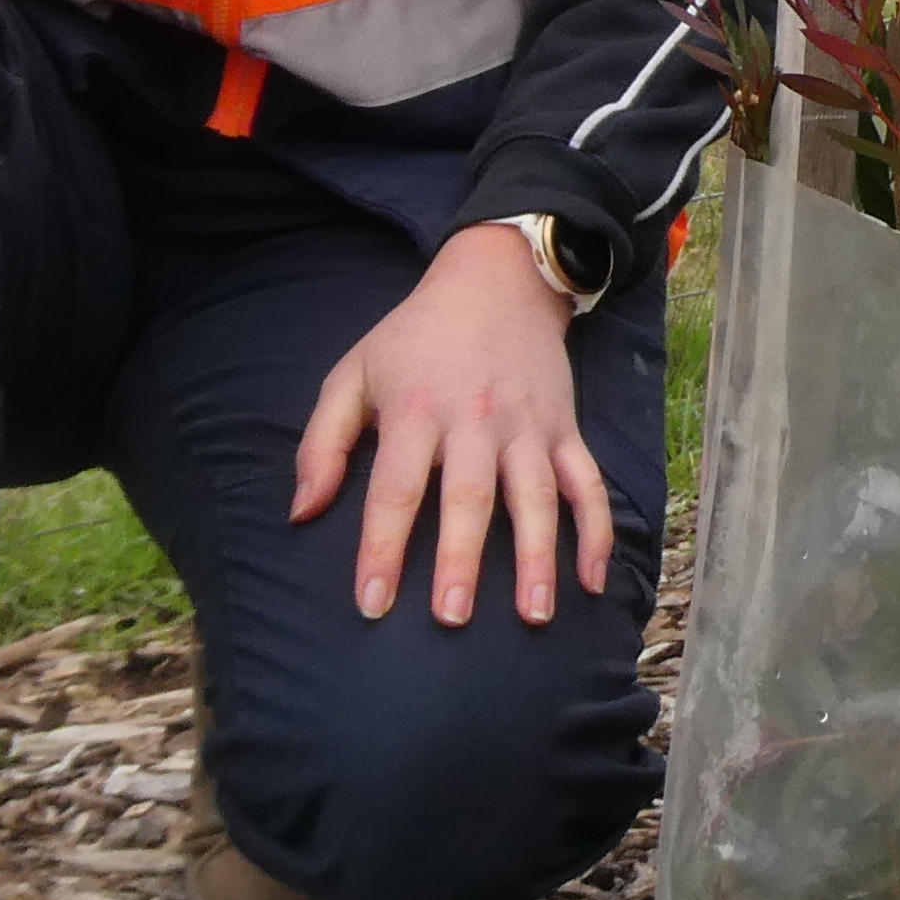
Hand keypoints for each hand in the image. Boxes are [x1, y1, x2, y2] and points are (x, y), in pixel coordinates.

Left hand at [292, 223, 612, 626]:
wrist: (497, 280)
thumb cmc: (414, 337)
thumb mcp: (353, 373)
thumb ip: (322, 444)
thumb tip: (301, 514)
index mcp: (417, 411)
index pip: (395, 490)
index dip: (382, 549)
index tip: (373, 603)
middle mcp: (476, 421)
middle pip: (470, 499)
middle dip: (462, 561)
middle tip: (452, 619)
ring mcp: (528, 427)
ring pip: (537, 498)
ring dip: (537, 557)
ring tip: (533, 615)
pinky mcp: (565, 430)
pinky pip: (588, 484)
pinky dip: (597, 531)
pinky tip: (592, 581)